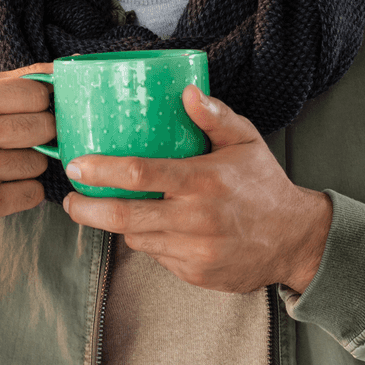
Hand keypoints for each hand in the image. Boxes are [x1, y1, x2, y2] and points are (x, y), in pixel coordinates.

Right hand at [0, 64, 55, 240]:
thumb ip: (13, 81)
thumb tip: (60, 69)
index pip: (35, 94)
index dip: (42, 104)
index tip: (34, 111)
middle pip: (43, 128)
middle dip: (42, 134)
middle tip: (24, 138)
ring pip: (39, 163)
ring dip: (30, 164)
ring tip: (4, 163)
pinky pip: (33, 194)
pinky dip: (25, 191)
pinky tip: (3, 185)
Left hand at [62, 86, 332, 293]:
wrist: (294, 240)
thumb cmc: (264, 185)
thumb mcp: (245, 141)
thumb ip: (214, 115)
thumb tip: (185, 90)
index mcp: (202, 181)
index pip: (141, 174)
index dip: (103, 170)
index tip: (78, 165)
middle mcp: (194, 219)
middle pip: (125, 217)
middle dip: (88, 209)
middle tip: (70, 200)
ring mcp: (193, 251)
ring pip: (137, 238)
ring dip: (121, 223)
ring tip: (114, 206)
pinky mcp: (194, 273)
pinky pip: (157, 256)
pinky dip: (150, 240)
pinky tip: (156, 225)